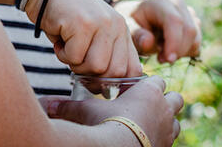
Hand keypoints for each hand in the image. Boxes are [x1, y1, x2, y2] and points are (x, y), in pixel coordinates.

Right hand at [26, 0, 142, 76]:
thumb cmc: (67, 17)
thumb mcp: (94, 33)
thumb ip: (106, 54)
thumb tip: (108, 91)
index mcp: (122, 30)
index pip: (133, 69)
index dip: (116, 83)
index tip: (97, 82)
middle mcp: (116, 26)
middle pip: (114, 73)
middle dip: (92, 75)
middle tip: (77, 59)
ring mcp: (101, 24)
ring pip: (95, 67)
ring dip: (76, 64)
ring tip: (68, 46)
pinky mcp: (82, 24)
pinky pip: (74, 58)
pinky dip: (62, 54)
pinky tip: (59, 38)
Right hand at [44, 76, 183, 146]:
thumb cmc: (106, 126)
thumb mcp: (86, 111)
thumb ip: (68, 105)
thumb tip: (45, 102)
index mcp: (150, 92)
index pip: (157, 81)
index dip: (148, 86)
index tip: (136, 93)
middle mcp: (165, 109)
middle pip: (175, 98)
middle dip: (165, 102)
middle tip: (147, 109)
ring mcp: (170, 130)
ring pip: (176, 120)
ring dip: (166, 121)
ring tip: (148, 126)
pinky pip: (172, 140)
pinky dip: (163, 139)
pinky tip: (147, 141)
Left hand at [116, 0, 201, 63]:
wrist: (138, 19)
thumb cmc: (133, 24)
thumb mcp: (128, 30)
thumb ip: (137, 36)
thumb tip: (149, 41)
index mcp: (159, 2)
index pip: (175, 21)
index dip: (175, 42)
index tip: (168, 60)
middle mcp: (177, 4)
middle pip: (189, 30)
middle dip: (177, 51)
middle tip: (160, 60)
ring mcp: (187, 12)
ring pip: (196, 38)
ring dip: (181, 53)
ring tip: (162, 55)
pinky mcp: (193, 23)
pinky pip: (196, 42)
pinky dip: (185, 52)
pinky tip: (170, 50)